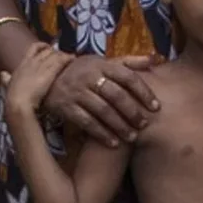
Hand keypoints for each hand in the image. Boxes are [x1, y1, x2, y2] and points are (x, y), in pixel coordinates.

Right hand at [0, 41, 70, 123]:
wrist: (18, 103)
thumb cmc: (13, 98)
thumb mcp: (8, 86)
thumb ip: (6, 79)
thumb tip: (3, 74)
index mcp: (22, 65)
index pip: (33, 48)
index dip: (42, 46)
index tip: (48, 48)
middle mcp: (32, 62)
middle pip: (48, 50)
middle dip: (56, 52)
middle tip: (62, 57)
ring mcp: (42, 66)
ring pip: (56, 54)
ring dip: (64, 55)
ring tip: (70, 58)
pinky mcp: (50, 71)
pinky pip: (62, 60)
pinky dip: (68, 58)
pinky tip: (73, 60)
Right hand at [39, 52, 160, 146]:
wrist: (47, 77)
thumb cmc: (81, 71)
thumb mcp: (102, 62)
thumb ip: (127, 62)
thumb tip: (154, 60)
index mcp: (102, 64)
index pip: (128, 77)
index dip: (143, 92)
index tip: (156, 107)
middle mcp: (89, 77)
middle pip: (116, 95)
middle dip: (132, 112)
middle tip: (144, 125)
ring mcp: (76, 93)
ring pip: (102, 111)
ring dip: (119, 125)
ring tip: (132, 137)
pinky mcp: (66, 107)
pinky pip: (86, 122)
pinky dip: (101, 134)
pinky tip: (113, 142)